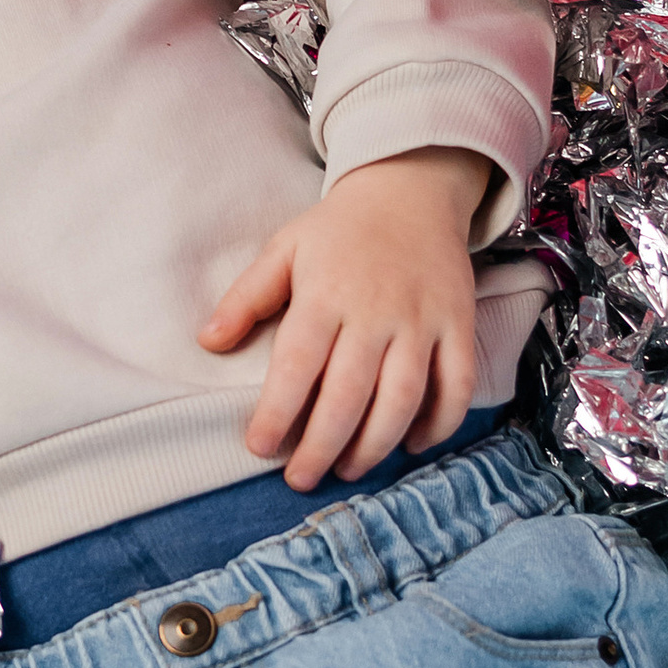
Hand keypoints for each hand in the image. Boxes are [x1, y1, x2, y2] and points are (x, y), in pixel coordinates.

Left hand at [200, 147, 489, 490]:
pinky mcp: (459, 323)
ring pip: (402, 398)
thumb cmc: (340, 230)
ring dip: (375, 445)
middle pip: (348, 395)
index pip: (297, 365)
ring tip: (349, 469)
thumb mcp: (284, 249)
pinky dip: (439, 423)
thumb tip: (207, 342)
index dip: (277, 413)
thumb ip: (246, 297)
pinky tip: (411, 443)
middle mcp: (375, 311)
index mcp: (325, 293)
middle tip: (300, 478)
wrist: (412, 190)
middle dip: (321, 446)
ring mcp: (422, 320)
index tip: (259, 446)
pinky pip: (457, 384)